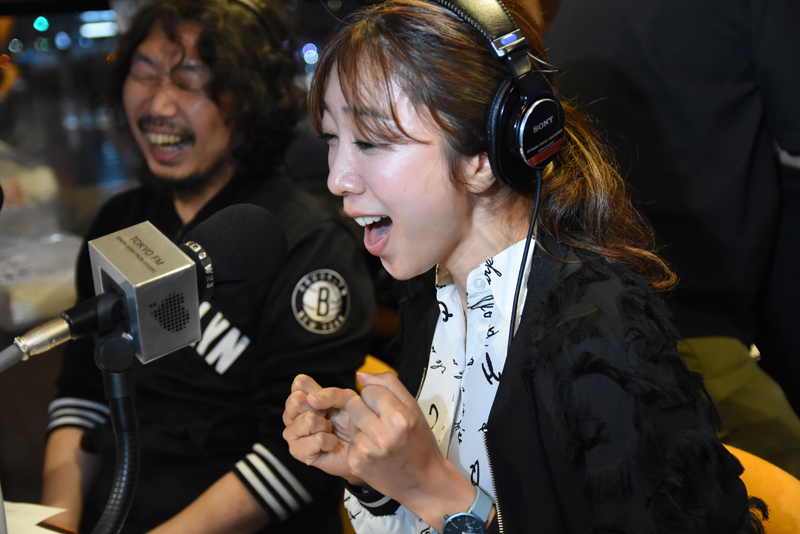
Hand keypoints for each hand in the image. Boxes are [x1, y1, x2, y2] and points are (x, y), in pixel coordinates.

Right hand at [282, 374, 360, 481]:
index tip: (327, 402)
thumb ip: (330, 394)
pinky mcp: (298, 452)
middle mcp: (293, 415)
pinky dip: (329, 441)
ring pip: (307, 420)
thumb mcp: (348, 400)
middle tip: (327, 417)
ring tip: (329, 431)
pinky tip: (329, 443)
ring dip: (325, 426)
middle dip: (319, 408)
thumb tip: (311, 399)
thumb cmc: (351, 421)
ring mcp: (293, 434)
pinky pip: (316, 440)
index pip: (299, 384)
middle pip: (295, 400)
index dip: (316, 391)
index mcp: (302, 398)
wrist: (360, 446)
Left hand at [345, 372, 474, 528]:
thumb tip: (360, 375)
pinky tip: (374, 452)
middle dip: (364, 409)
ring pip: (350, 423)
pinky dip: (359, 444)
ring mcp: (367, 452)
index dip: (378, 397)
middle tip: (380, 422)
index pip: (370, 390)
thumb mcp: (413, 409)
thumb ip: (389, 385)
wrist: (423, 481)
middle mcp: (383, 436)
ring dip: (361, 427)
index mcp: (399, 418)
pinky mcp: (357, 464)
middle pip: (354, 404)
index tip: (388, 409)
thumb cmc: (419, 442)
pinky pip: (350, 441)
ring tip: (379, 438)